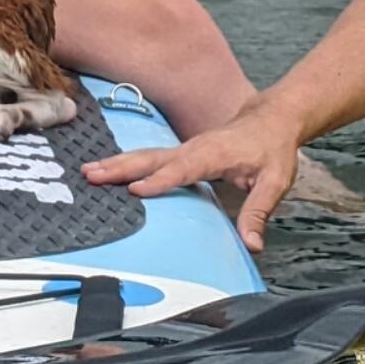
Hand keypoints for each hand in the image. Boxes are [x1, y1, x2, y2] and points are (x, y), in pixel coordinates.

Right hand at [83, 99, 303, 254]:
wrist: (272, 118)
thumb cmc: (273, 148)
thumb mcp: (275, 181)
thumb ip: (259, 212)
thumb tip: (252, 245)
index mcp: (215, 154)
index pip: (184, 168)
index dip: (161, 180)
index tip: (136, 190)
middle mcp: (194, 148)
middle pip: (154, 157)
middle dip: (123, 167)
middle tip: (93, 175)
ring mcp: (186, 148)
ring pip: (147, 155)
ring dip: (118, 163)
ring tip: (89, 171)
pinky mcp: (182, 152)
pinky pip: (151, 157)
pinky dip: (127, 162)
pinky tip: (108, 170)